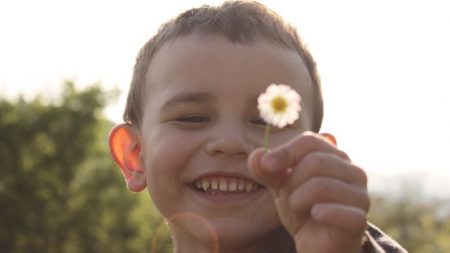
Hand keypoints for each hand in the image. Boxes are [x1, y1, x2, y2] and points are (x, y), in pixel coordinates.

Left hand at [248, 132, 369, 252]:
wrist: (317, 245)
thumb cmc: (302, 209)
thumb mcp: (280, 187)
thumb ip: (268, 171)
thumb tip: (256, 156)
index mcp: (334, 157)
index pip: (310, 141)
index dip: (285, 151)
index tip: (267, 165)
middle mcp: (353, 171)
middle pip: (315, 162)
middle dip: (291, 182)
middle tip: (288, 199)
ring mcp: (360, 195)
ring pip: (320, 186)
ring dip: (298, 201)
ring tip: (298, 211)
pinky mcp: (360, 219)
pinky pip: (340, 211)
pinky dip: (321, 214)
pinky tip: (315, 216)